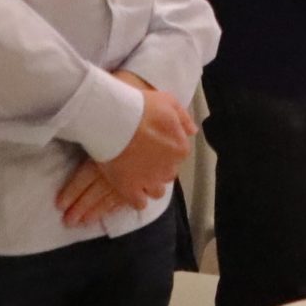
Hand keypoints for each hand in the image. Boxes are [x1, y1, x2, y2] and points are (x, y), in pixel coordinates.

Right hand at [55, 72, 194, 226]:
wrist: (113, 118)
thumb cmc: (141, 107)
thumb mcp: (168, 102)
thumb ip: (183, 119)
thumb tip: (192, 131)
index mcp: (179, 149)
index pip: (178, 154)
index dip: (164, 149)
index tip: (152, 144)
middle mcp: (168, 168)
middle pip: (167, 173)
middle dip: (158, 168)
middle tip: (142, 157)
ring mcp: (149, 181)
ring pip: (156, 191)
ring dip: (150, 185)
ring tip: (136, 174)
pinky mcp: (130, 189)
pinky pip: (139, 203)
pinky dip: (135, 198)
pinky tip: (128, 188)